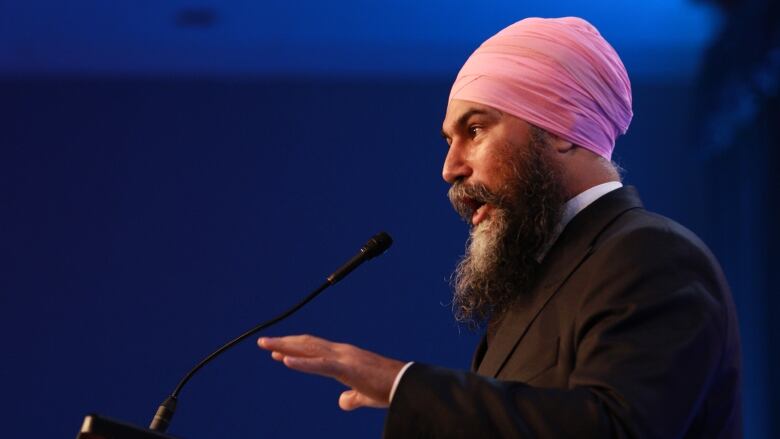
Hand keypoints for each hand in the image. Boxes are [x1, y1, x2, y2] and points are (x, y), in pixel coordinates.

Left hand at [258, 335, 405, 410]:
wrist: (407, 384)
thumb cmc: (390, 389)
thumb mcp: (365, 395)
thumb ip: (352, 397)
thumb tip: (341, 402)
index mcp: (345, 357)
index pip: (315, 350)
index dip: (295, 349)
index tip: (276, 351)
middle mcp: (342, 352)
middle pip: (307, 344)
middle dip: (284, 343)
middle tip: (263, 342)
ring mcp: (343, 358)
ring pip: (308, 349)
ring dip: (285, 347)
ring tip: (266, 346)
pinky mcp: (346, 368)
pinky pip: (319, 365)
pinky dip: (300, 362)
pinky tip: (284, 360)